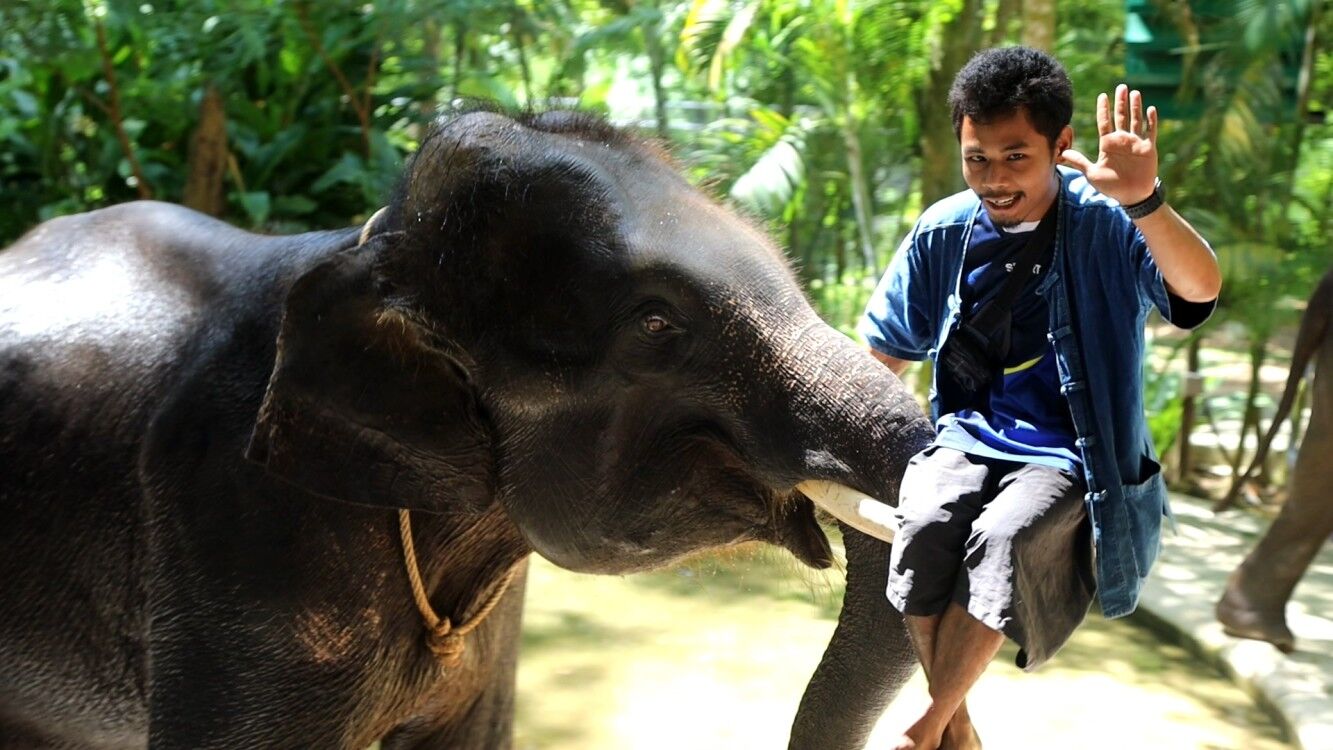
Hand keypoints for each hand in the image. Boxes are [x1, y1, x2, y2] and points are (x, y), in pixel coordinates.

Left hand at [1057, 84, 1158, 205]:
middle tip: (1121, 86)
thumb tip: (1062, 153)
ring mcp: (1135, 142)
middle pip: (1120, 116)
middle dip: (1120, 102)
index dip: (1103, 109)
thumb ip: (1079, 162)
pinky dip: (1151, 120)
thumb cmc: (1111, 186)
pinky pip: (1150, 131)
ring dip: (1136, 106)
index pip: (1104, 122)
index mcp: (1107, 144)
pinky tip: (1150, 108)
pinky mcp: (1148, 148)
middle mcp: (1121, 140)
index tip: (1102, 95)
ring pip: (1135, 120)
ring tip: (1134, 92)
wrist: (1131, 196)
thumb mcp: (1092, 173)